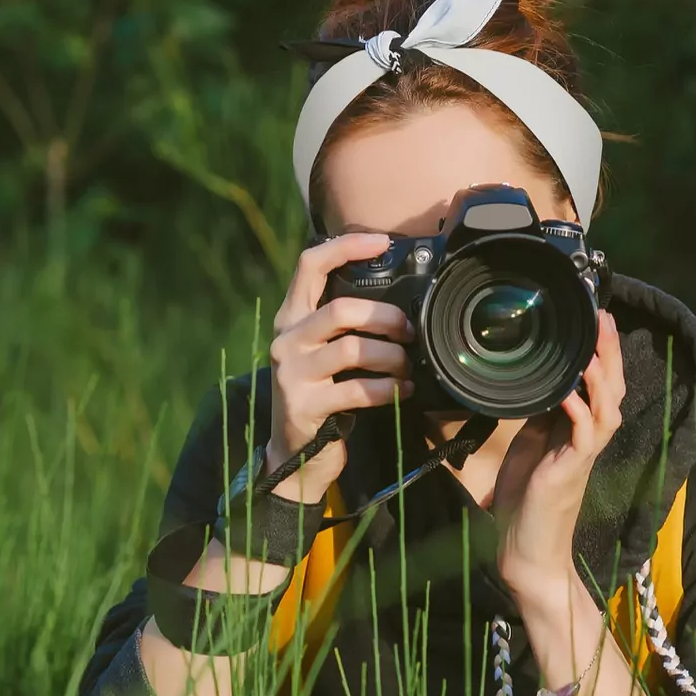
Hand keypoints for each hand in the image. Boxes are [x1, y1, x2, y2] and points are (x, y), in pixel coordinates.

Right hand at [263, 233, 415, 502]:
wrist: (294, 453)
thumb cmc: (320, 393)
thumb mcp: (321, 351)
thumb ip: (342, 324)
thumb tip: (400, 298)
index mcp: (291, 317)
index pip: (310, 264)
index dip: (346, 247)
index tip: (383, 242)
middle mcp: (286, 340)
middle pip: (341, 310)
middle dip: (386, 317)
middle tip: (409, 332)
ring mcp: (293, 374)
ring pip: (353, 349)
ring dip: (391, 357)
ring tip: (407, 367)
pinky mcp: (306, 406)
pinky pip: (359, 390)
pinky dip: (389, 389)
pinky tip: (403, 391)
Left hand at [493, 310, 624, 601]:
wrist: (526, 549)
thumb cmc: (526, 501)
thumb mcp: (532, 445)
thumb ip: (542, 415)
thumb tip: (541, 383)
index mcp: (579, 432)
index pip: (601, 386)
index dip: (603, 354)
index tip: (597, 320)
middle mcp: (588, 441)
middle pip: (613, 389)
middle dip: (610, 352)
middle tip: (604, 317)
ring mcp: (583, 456)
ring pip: (607, 408)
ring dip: (603, 376)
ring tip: (595, 345)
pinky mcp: (570, 471)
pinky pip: (583, 435)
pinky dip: (579, 410)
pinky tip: (570, 390)